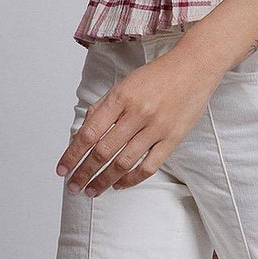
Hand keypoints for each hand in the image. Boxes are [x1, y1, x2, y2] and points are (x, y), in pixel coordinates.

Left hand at [58, 44, 220, 196]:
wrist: (194, 68)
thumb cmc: (158, 75)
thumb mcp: (124, 84)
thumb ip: (103, 107)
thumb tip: (83, 132)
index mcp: (121, 98)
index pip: (89, 133)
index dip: (72, 154)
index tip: (62, 169)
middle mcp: (137, 113)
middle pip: (103, 151)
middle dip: (84, 172)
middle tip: (73, 186)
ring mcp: (156, 128)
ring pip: (123, 162)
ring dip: (104, 180)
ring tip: (92, 190)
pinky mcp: (172, 139)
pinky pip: (149, 166)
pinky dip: (131, 179)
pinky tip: (119, 184)